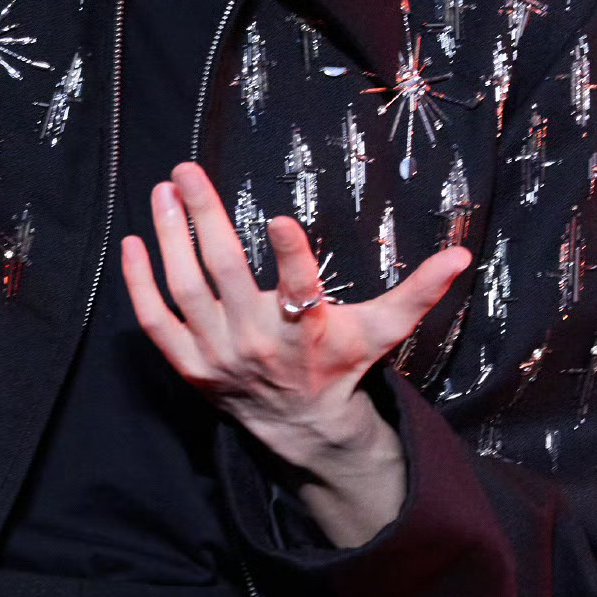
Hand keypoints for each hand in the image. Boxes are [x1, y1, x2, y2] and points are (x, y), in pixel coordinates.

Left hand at [120, 162, 471, 548]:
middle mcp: (256, 343)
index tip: (279, 218)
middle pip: (223, 274)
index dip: (290, 257)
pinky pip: (154, 322)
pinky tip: (134, 242)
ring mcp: (216, 354)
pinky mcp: (188, 364)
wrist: (300, 427)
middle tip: (187, 169)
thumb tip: (462, 255)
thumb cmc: (341, 364)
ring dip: (170, 237)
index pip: (299, 291)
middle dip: (204, 218)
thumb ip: (418, 292)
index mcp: (305, 331)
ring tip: (164, 190)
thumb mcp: (383, 330)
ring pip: (184, 290)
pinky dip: (140, 285)